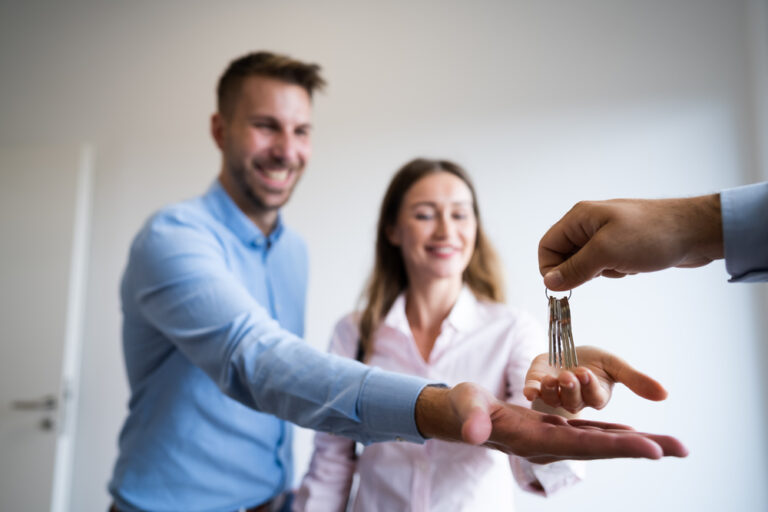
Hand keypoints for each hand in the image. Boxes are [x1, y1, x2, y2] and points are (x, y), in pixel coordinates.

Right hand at [415, 382, 686, 462]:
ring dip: (636, 443)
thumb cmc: (459, 409)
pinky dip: (615, 433)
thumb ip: (468, 419)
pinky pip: (591, 433)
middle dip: (641, 448)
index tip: (652, 448)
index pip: (582, 444)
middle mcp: (550, 445)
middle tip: (682, 448)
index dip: (617, 445)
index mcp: (533, 440)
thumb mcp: (462, 408)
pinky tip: (635, 433)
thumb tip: (472, 432)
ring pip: (602, 441)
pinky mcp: (553, 429)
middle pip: (603, 447)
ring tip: (671, 445)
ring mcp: (554, 439)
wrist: (457, 417)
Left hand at [523, 346, 667, 412]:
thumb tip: (666, 395)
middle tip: (569, 375)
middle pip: (573, 400)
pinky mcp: (536, 384)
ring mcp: (554, 394)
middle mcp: (575, 400)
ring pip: (553, 397)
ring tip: (552, 379)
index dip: (590, 387)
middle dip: (571, 388)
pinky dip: (530, 391)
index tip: (586, 373)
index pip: (595, 397)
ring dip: (552, 389)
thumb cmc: (593, 361)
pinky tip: (529, 391)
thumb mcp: (615, 365)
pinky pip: (533, 391)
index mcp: (596, 396)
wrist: (566, 350)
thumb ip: (636, 380)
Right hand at [538, 195, 722, 290]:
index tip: (566, 285)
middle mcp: (588, 224)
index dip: (550, 269)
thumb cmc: (652, 235)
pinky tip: (634, 265)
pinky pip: (605, 264)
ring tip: (624, 264)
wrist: (696, 232)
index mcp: (579, 218)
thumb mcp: (607, 253)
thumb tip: (549, 283)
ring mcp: (606, 234)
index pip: (547, 246)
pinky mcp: (622, 245)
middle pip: (564, 256)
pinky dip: (616, 271)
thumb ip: (574, 269)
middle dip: (580, 271)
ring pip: (586, 263)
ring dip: (601, 272)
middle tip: (603, 271)